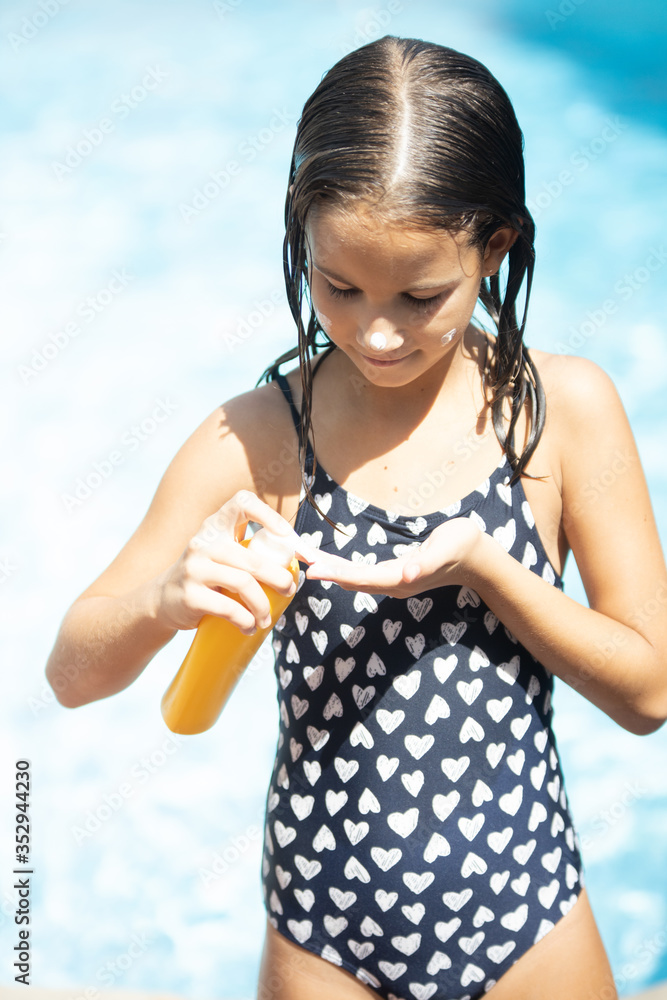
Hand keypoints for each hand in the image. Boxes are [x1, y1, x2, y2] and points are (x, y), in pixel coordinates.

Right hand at [155, 490, 298, 633]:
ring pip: (243, 584)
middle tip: (289, 591)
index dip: (268, 514)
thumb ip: (251, 551)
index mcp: (216, 526)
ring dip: (262, 606)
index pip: (242, 502)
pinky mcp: (190, 595)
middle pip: (253, 558)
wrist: (163, 599)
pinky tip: (249, 627)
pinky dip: (245, 621)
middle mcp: (203, 542)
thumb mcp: (222, 554)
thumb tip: (300, 559)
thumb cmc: (206, 576)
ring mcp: (194, 568)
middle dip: (279, 578)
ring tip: (266, 619)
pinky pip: (228, 608)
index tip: (287, 537)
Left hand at [303, 516, 484, 598]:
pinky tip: (329, 563)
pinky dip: (342, 567)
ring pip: (354, 578)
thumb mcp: (445, 549)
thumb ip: (425, 563)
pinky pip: (361, 573)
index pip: (361, 578)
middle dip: (325, 569)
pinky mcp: (395, 575)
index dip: (336, 573)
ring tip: (305, 558)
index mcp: (401, 579)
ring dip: (330, 569)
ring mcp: (394, 581)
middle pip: (351, 580)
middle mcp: (393, 584)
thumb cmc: (462, 547)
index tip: (312, 568)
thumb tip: (406, 575)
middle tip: (298, 556)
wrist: (478, 558)